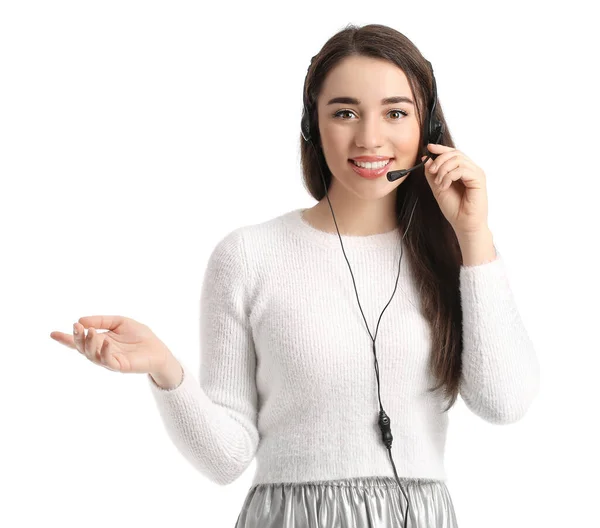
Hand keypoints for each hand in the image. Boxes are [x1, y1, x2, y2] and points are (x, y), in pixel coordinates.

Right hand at [50, 315, 171, 374]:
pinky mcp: (120, 366)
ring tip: (90, 331)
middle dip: (77, 338)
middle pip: (82, 348)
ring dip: (89, 343)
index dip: (65, 339)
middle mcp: (102, 352)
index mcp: (100, 341)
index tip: (52, 333)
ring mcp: (109, 360)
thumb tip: (80, 321)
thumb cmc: (140, 336)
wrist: (158, 349)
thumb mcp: (119, 322)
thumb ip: (101, 321)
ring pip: (92, 355)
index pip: (80, 341)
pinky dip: (105, 350)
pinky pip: (108, 360)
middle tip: (76, 327)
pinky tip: (106, 341)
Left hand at [421, 143, 488, 235]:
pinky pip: (462, 169)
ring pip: (457, 159)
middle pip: (455, 153)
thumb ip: (432, 174)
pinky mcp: (479, 179)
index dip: (441, 148)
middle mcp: (471, 169)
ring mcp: (476, 173)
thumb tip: (426, 159)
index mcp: (463, 170)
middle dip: (439, 160)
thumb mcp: (437, 188)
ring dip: (443, 170)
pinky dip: (449, 176)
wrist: (463, 224)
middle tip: (431, 171)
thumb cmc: (454, 209)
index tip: (429, 148)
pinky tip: (444, 186)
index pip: (453, 153)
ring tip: (439, 183)